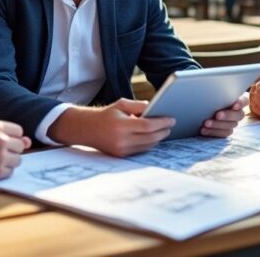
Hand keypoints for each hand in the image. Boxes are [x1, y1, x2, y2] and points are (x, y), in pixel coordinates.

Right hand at [0, 119, 30, 183]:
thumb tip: (25, 140)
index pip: (18, 131)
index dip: (13, 137)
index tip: (9, 142)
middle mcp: (1, 140)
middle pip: (20, 146)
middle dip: (12, 150)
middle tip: (1, 154)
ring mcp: (0, 156)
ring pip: (17, 160)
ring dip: (9, 162)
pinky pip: (10, 172)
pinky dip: (3, 172)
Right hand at [49, 99, 174, 157]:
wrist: (87, 129)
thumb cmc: (106, 114)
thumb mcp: (121, 104)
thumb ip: (139, 106)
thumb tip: (155, 108)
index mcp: (122, 125)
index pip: (148, 126)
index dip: (162, 123)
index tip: (172, 119)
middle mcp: (122, 140)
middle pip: (150, 138)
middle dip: (163, 131)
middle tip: (171, 124)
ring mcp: (122, 150)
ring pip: (147, 145)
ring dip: (158, 138)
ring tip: (165, 130)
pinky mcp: (121, 155)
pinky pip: (141, 150)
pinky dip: (149, 143)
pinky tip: (154, 136)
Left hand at [200, 94, 246, 137]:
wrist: (201, 110)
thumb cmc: (210, 98)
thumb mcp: (214, 94)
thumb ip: (218, 93)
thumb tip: (213, 89)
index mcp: (238, 100)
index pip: (244, 101)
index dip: (240, 103)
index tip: (234, 105)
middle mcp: (237, 112)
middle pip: (238, 115)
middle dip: (227, 115)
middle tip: (217, 115)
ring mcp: (232, 123)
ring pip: (230, 126)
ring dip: (218, 125)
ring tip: (206, 123)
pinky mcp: (226, 131)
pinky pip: (223, 134)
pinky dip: (213, 132)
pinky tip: (204, 130)